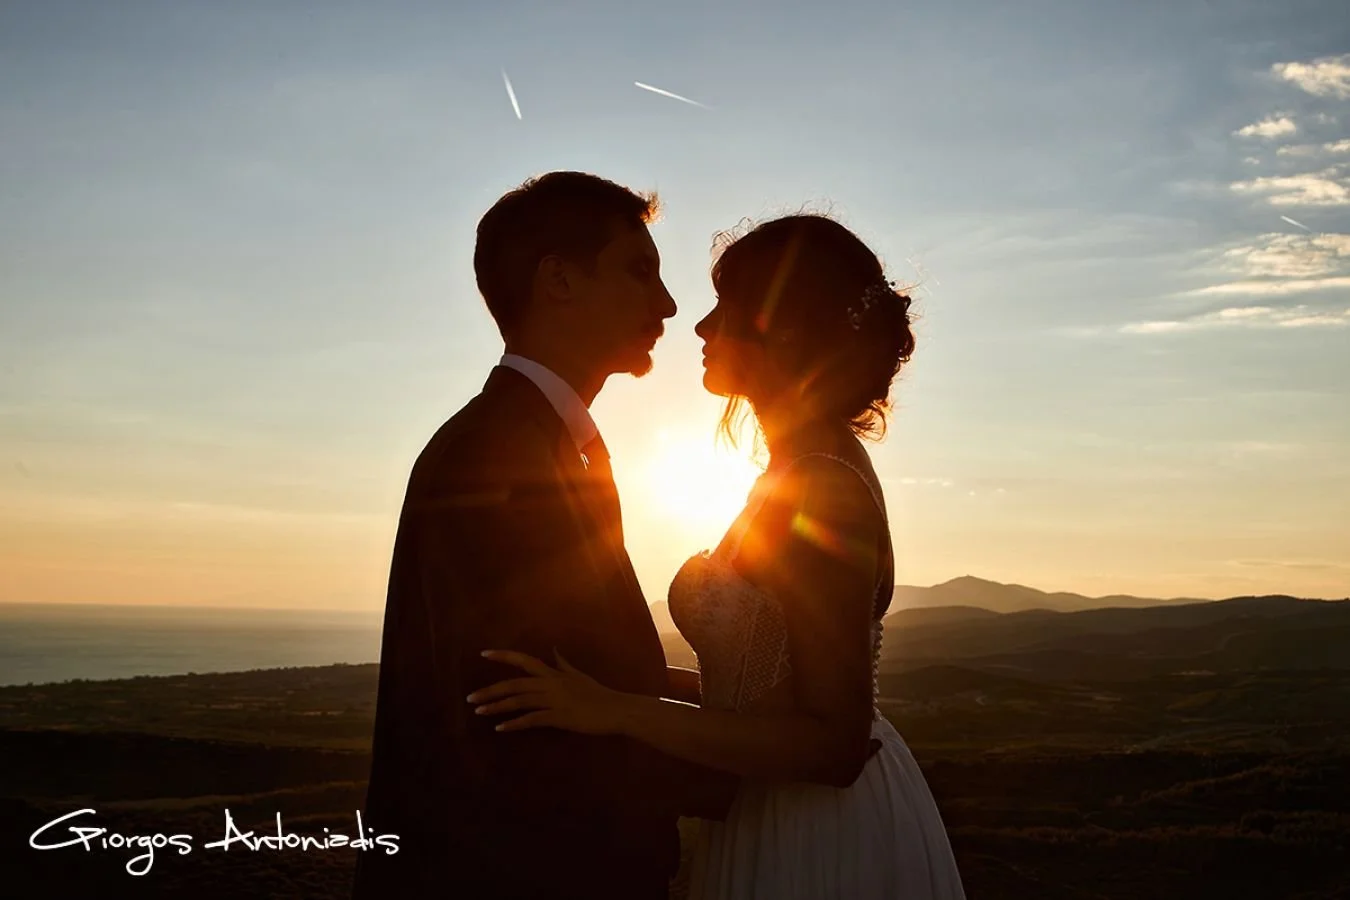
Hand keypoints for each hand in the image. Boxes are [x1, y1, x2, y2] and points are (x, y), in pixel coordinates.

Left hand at [468, 649, 627, 735]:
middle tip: (470, 697)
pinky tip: (500, 728)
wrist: (616, 709)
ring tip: (479, 711)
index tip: (483, 654)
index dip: (503, 656)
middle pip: (514, 683)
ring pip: (519, 700)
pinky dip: (514, 724)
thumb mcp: (579, 675)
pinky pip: (531, 720)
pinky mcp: (558, 717)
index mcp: (553, 673)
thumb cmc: (598, 694)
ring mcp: (553, 700)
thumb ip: (563, 664)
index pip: (524, 660)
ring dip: (497, 706)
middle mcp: (550, 683)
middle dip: (490, 690)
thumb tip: (554, 650)